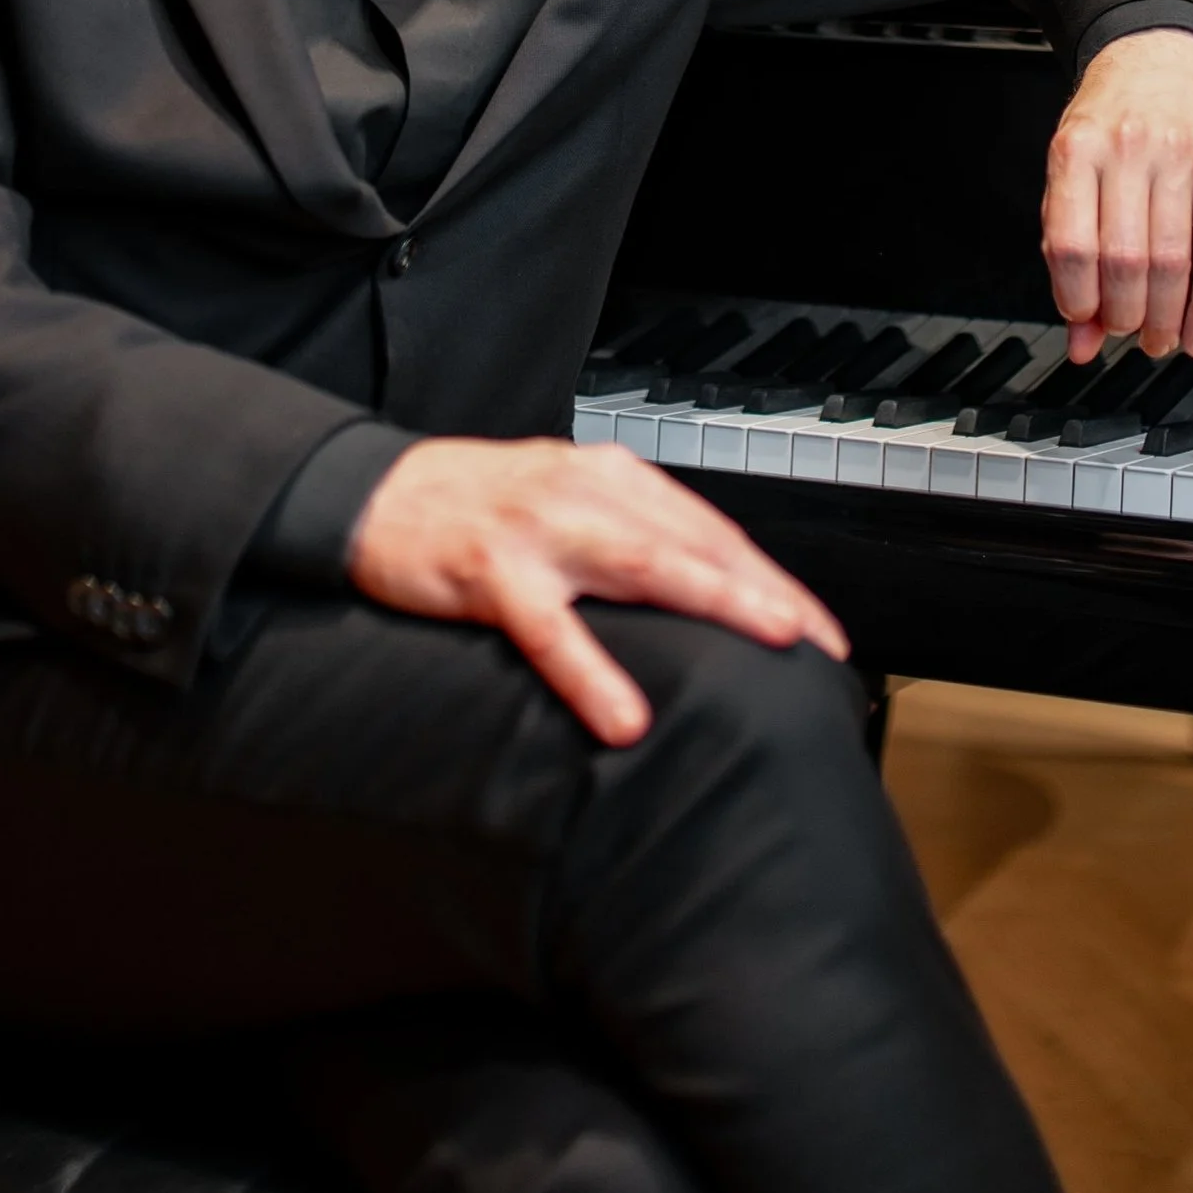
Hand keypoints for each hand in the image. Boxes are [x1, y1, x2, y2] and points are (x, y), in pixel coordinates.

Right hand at [347, 435, 848, 746]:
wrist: (372, 493)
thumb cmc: (477, 510)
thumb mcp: (564, 504)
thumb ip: (626, 537)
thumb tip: (703, 594)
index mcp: (610, 476)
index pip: (709, 527)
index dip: (770, 577)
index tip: (820, 630)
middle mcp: (585, 490)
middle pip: (695, 540)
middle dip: (765, 588)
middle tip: (820, 640)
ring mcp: (539, 528)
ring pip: (641, 562)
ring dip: (713, 598)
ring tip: (768, 639)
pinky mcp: (488, 570)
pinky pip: (548, 628)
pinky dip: (591, 671)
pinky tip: (624, 716)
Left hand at [1043, 27, 1192, 367]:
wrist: (1156, 55)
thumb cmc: (1105, 119)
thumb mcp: (1069, 171)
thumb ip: (1066, 253)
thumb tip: (1079, 338)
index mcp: (1076, 150)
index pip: (1073, 245)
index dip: (1077, 298)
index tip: (1082, 318)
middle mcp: (1128, 150)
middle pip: (1128, 261)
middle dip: (1125, 315)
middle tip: (1124, 331)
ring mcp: (1180, 158)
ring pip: (1175, 263)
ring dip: (1167, 319)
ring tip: (1159, 340)